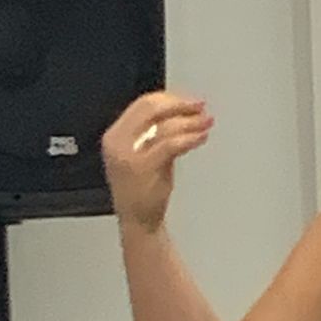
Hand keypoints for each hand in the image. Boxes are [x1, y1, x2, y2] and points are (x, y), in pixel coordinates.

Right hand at [101, 91, 213, 232]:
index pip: (142, 104)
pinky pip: (170, 144)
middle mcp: (117, 141)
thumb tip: (181, 112)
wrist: (138, 221)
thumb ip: (155, 133)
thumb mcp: (143, 154)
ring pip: (164, 125)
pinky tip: (201, 137)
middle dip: (181, 105)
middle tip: (200, 106)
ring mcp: (128, 154)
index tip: (190, 101)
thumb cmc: (142, 190)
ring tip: (206, 123)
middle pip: (151, 108)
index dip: (170, 99)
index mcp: (114, 135)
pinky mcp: (143, 167)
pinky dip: (190, 138)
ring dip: (190, 121)